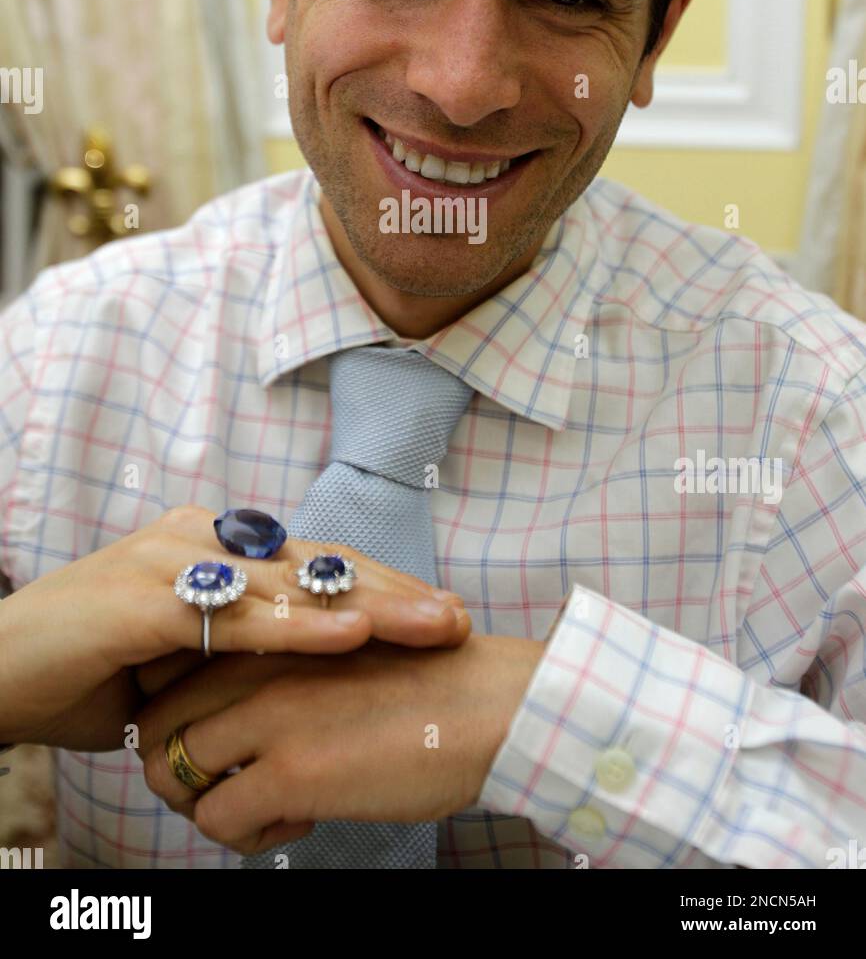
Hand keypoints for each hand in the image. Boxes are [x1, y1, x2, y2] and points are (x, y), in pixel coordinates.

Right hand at [0, 506, 467, 748]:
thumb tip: (295, 678)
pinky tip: (349, 634)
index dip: (379, 588)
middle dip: (393, 594)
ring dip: (366, 606)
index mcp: (211, 548)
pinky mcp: (144, 598)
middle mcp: (199, 539)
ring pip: (288, 582)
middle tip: (458, 620)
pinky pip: (234, 614)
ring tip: (429, 627)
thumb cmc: (85, 667)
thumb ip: (234, 651)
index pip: (313, 564)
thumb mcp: (179, 661)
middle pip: (316, 564)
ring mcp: (171, 560)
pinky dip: (296, 625)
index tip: (438, 614)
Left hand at [136, 634, 545, 854]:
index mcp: (268, 630)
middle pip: (153, 724)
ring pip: (169, 772)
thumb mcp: (340, 647)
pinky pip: (215, 819)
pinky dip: (244, 834)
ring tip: (264, 805)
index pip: (166, 672)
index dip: (178, 715)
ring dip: (205, 802)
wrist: (491, 704)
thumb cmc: (430, 678)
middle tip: (233, 784)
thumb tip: (245, 708)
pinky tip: (299, 819)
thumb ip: (282, 663)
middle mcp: (254, 664)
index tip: (219, 740)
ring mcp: (266, 714)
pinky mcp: (289, 770)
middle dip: (180, 766)